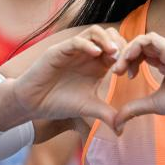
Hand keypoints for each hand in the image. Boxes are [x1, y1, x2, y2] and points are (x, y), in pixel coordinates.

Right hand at [6, 26, 126, 129]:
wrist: (33, 104)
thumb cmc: (60, 102)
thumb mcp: (89, 108)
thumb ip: (107, 114)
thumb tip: (122, 131)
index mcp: (98, 64)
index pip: (119, 50)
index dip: (128, 58)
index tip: (131, 74)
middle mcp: (88, 54)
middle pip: (110, 36)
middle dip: (121, 45)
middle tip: (125, 61)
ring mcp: (74, 50)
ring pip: (95, 32)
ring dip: (107, 40)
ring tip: (114, 54)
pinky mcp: (59, 51)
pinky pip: (76, 41)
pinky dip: (88, 44)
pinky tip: (96, 54)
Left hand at [111, 32, 164, 134]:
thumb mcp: (154, 104)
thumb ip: (135, 108)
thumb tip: (116, 123)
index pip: (145, 53)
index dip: (130, 61)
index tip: (123, 76)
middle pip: (142, 45)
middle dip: (125, 55)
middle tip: (117, 71)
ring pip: (144, 39)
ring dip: (128, 50)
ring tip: (120, 67)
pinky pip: (149, 39)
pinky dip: (135, 46)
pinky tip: (129, 60)